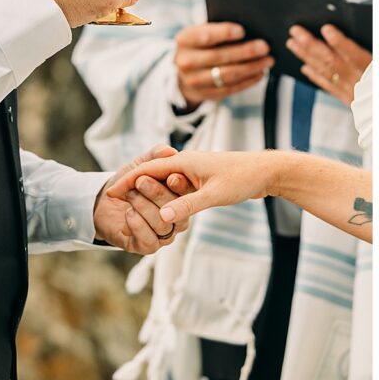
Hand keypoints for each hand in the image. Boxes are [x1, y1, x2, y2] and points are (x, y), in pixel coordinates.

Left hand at [93, 144, 193, 253]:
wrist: (102, 202)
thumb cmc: (125, 184)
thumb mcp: (139, 166)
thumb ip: (153, 157)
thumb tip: (169, 150)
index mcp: (180, 200)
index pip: (188, 195)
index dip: (181, 187)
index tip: (171, 177)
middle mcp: (176, 219)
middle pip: (177, 211)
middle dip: (157, 193)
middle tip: (141, 181)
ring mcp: (163, 235)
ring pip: (163, 225)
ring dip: (143, 206)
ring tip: (129, 194)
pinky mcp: (147, 246)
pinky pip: (149, 240)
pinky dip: (137, 224)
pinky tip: (128, 212)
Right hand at [106, 149, 277, 224]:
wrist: (268, 171)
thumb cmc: (242, 178)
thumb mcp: (213, 195)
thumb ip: (186, 205)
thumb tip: (162, 218)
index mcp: (183, 161)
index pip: (147, 170)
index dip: (127, 180)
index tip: (110, 192)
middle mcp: (185, 162)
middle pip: (151, 173)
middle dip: (133, 184)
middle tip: (115, 199)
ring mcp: (193, 169)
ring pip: (163, 179)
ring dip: (148, 189)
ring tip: (131, 201)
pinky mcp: (202, 177)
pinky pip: (175, 184)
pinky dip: (163, 192)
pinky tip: (160, 201)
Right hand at [175, 22, 273, 108]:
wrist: (184, 71)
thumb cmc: (200, 46)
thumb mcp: (201, 33)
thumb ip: (218, 31)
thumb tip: (250, 32)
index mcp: (185, 40)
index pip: (205, 36)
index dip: (223, 33)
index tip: (242, 31)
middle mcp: (186, 61)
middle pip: (218, 57)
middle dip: (244, 52)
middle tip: (264, 47)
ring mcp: (194, 80)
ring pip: (226, 75)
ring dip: (251, 68)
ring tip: (267, 61)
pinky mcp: (205, 94)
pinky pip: (230, 88)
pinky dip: (248, 81)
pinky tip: (259, 73)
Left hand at [287, 24, 370, 106]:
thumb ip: (372, 56)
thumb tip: (364, 40)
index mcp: (373, 73)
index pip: (356, 56)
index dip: (340, 43)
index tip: (326, 29)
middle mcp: (361, 84)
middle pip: (332, 62)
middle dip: (312, 45)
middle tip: (295, 32)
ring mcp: (354, 94)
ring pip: (326, 72)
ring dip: (307, 57)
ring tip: (292, 44)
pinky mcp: (351, 102)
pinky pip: (330, 87)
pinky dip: (316, 76)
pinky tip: (304, 67)